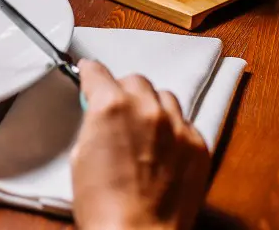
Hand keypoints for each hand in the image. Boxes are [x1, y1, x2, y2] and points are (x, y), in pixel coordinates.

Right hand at [70, 59, 210, 229]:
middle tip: (117, 111)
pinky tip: (163, 151)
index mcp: (111, 106)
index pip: (98, 72)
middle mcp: (147, 109)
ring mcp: (177, 127)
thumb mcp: (81, 155)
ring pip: (164, 97)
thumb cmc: (103, 205)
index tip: (89, 75)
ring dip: (151, 107)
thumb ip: (94, 123)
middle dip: (123, 92)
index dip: (90, 74)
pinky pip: (185, 124)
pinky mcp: (198, 146)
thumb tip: (99, 114)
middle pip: (135, 81)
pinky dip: (173, 131)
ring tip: (144, 130)